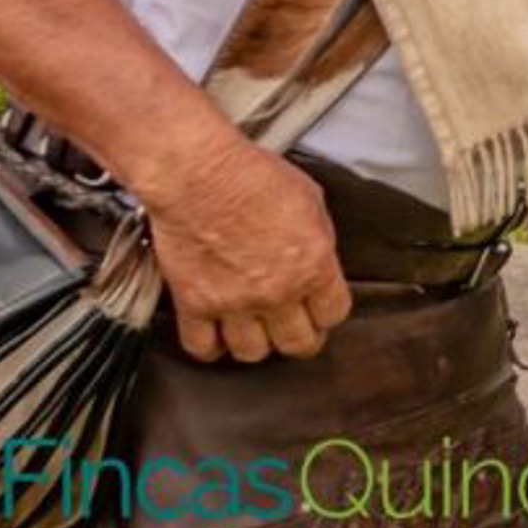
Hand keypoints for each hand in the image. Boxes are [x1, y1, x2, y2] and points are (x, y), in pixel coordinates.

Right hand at [136, 129, 351, 362]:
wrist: (198, 174)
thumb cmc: (251, 176)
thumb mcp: (310, 199)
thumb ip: (317, 239)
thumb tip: (317, 258)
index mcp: (312, 265)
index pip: (333, 314)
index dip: (327, 312)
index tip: (320, 309)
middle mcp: (277, 292)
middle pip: (298, 343)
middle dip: (299, 337)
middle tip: (292, 326)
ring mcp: (234, 302)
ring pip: (252, 353)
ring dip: (256, 343)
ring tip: (254, 330)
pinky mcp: (194, 304)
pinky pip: (202, 347)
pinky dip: (210, 346)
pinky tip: (216, 334)